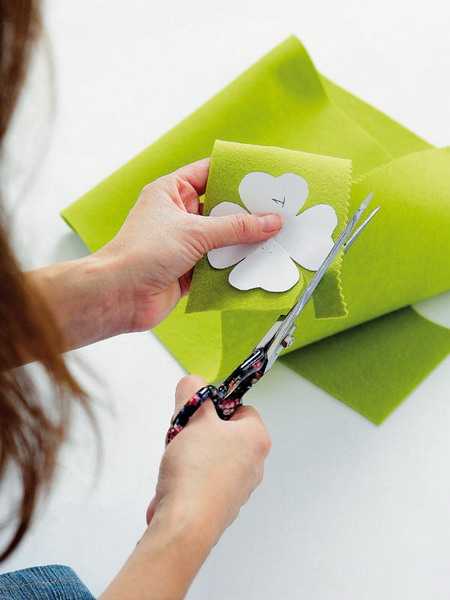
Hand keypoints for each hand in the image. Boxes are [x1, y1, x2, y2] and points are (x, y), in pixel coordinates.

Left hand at [97, 159, 281, 331]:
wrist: (119, 296)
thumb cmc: (142, 253)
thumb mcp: (195, 232)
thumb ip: (236, 228)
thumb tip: (270, 221)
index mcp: (170, 192)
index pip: (208, 173)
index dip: (234, 173)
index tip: (262, 177)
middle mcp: (177, 216)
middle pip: (219, 209)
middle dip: (246, 213)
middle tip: (277, 210)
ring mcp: (183, 244)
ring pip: (221, 239)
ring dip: (242, 242)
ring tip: (274, 238)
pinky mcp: (188, 271)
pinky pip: (217, 265)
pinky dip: (233, 266)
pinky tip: (255, 265)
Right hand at [146, 374, 270, 544]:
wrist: (185, 526)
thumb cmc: (196, 469)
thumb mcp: (193, 417)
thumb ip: (193, 392)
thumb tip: (193, 382)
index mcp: (257, 439)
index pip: (239, 408)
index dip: (215, 407)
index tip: (195, 413)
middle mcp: (255, 464)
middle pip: (222, 433)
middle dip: (197, 432)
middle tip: (182, 436)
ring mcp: (239, 489)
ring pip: (210, 457)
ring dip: (188, 455)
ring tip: (176, 462)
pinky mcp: (222, 507)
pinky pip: (202, 481)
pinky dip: (186, 479)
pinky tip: (172, 485)